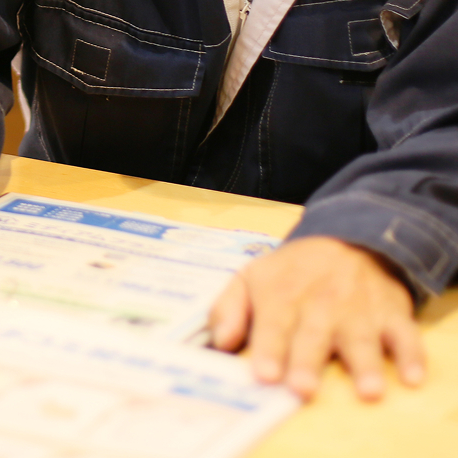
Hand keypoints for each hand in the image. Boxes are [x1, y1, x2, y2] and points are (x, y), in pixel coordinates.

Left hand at [208, 236, 424, 400]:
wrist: (349, 240)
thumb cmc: (293, 273)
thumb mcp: (252, 278)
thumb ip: (229, 309)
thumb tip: (219, 343)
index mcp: (282, 296)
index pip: (272, 324)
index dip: (268, 348)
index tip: (265, 375)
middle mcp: (320, 303)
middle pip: (313, 335)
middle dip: (308, 360)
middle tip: (303, 388)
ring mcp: (359, 309)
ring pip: (361, 337)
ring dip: (364, 363)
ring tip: (368, 389)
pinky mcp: (392, 314)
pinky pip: (404, 335)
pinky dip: (410, 354)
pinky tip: (412, 376)